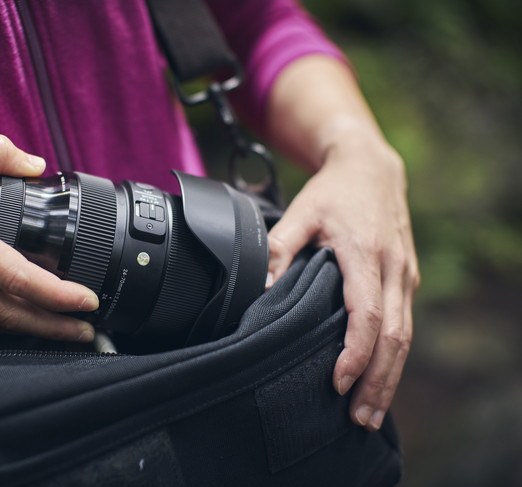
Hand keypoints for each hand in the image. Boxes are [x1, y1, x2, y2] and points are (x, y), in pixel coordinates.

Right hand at [0, 135, 97, 340]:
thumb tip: (36, 164)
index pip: (17, 278)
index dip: (57, 295)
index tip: (87, 301)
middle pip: (9, 314)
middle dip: (53, 327)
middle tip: (88, 331)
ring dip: (30, 330)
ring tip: (63, 330)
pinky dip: (3, 319)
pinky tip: (22, 315)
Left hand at [265, 137, 419, 430]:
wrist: (372, 168)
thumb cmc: (333, 192)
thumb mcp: (300, 211)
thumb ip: (279, 247)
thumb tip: (261, 287)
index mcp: (365, 254)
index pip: (367, 314)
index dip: (355, 352)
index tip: (337, 382)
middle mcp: (393, 269)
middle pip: (394, 337)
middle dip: (377, 381)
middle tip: (358, 418)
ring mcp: (405, 276)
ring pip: (405, 337)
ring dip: (390, 377)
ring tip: (369, 413)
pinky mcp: (407, 280)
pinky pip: (405, 326)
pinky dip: (394, 358)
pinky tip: (379, 380)